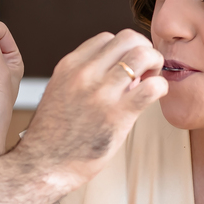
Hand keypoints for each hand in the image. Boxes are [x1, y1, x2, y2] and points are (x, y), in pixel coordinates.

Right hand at [17, 30, 166, 185]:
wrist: (42, 166)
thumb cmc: (53, 135)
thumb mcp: (60, 92)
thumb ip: (85, 77)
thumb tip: (123, 74)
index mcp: (69, 66)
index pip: (107, 37)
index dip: (122, 49)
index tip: (126, 66)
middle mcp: (85, 74)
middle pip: (128, 38)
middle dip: (143, 50)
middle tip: (145, 70)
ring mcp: (101, 93)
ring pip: (143, 55)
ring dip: (155, 65)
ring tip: (151, 81)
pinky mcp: (118, 115)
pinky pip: (153, 87)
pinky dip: (160, 87)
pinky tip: (154, 97)